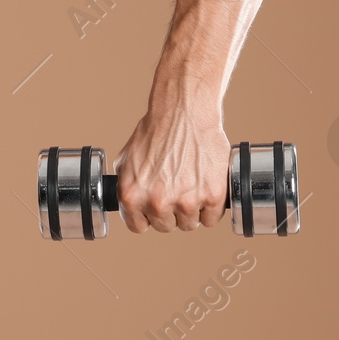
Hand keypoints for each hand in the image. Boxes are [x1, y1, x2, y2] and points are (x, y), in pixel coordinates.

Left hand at [111, 108, 230, 233]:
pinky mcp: (212, 196)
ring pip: (189, 224)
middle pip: (165, 227)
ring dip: (191, 210)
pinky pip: (211, 218)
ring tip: (190, 185)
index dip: (147, 216)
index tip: (153, 208)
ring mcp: (186, 201)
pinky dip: (211, 207)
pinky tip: (205, 188)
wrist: (183, 112)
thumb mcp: (125, 159)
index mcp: (132, 196)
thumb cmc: (155, 131)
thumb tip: (128, 204)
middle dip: (169, 212)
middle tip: (175, 190)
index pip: (138, 227)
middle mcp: (157, 203)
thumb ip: (126, 186)